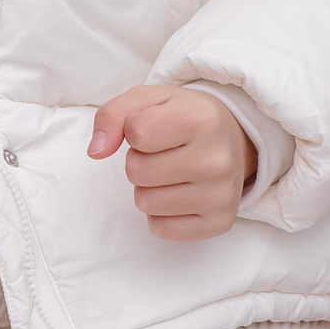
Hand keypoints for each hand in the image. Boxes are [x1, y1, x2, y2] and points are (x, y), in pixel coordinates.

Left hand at [88, 84, 255, 241]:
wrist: (233, 139)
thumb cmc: (181, 116)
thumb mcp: (147, 100)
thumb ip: (113, 115)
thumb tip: (95, 152)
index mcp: (201, 119)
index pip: (137, 133)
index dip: (133, 131)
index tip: (152, 127)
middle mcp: (218, 159)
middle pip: (138, 172)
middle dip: (138, 161)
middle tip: (162, 152)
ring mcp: (222, 194)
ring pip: (146, 202)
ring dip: (147, 188)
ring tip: (171, 171)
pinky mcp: (220, 222)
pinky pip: (161, 228)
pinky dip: (160, 213)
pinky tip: (180, 193)